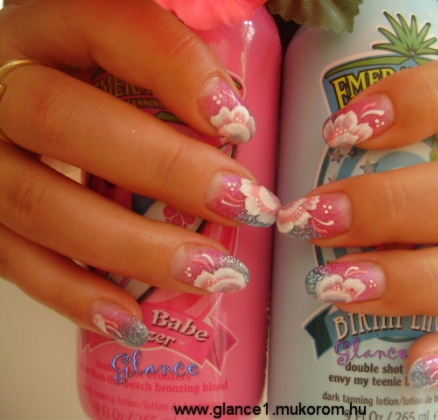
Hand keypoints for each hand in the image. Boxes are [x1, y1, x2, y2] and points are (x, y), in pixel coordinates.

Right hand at [0, 0, 278, 345]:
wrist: (16, 106)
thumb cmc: (93, 86)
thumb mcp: (124, 57)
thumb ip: (175, 63)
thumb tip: (244, 106)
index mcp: (48, 30)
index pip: (107, 25)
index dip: (176, 70)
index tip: (239, 121)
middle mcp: (3, 88)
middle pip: (64, 120)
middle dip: (163, 168)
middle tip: (241, 202)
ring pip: (40, 202)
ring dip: (134, 247)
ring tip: (212, 271)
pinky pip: (16, 261)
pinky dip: (76, 296)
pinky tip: (133, 318)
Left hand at [278, 55, 437, 389]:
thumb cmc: (421, 200)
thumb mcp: (401, 162)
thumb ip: (362, 158)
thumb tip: (273, 184)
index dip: (422, 101)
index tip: (340, 129)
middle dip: (396, 206)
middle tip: (316, 219)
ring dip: (416, 279)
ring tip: (339, 287)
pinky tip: (416, 362)